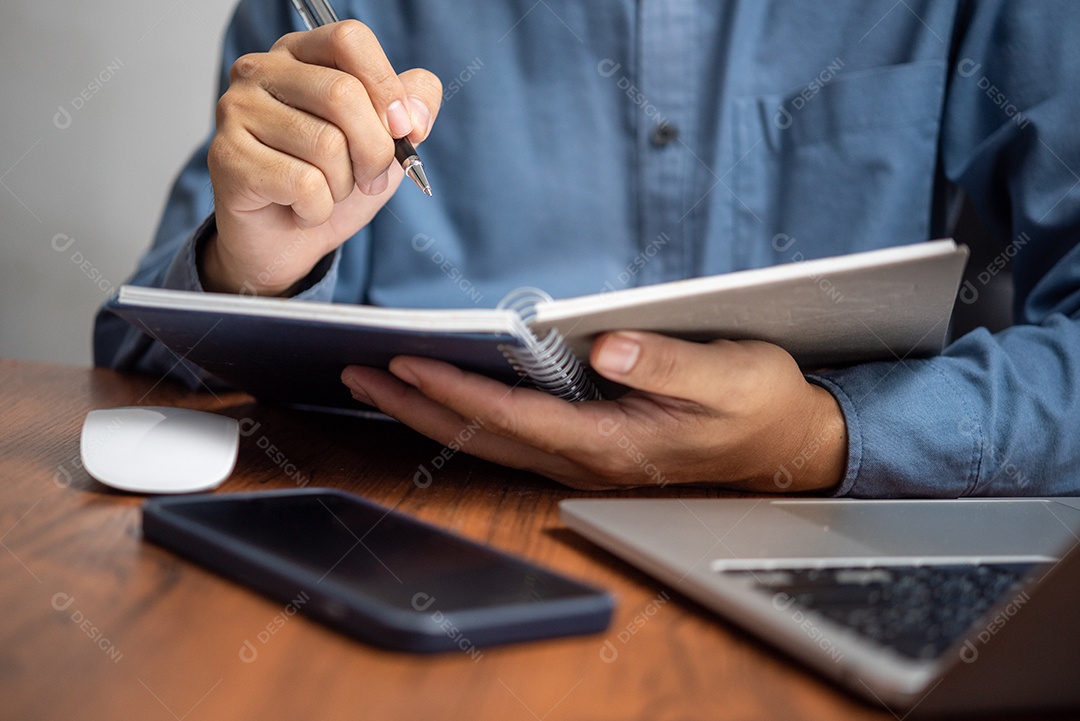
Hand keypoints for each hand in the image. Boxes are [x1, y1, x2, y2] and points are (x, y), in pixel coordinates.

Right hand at [204, 21, 441, 294]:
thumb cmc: (331, 182)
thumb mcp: (386, 141)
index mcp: (301, 54)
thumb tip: (412, 113)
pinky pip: (303, 184)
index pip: (349, 40)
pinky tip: (299, 208)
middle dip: (375, 151)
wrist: (286, 241)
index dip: (387, 87)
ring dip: (343, 186)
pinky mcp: (226, 157)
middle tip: (370, 179)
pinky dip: (318, 209)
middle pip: (343, 94)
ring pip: (326, 144)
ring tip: (325, 192)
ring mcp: (237, 111)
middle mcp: (261, 71)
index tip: (402, 129)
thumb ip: (413, 108)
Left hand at [340, 331, 847, 490]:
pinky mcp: (586, 443)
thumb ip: (667, 366)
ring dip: (430, 411)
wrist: (785, 442)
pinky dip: (465, 412)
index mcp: (612, 444)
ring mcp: (582, 455)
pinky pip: (509, 432)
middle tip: (358, 371)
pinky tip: (441, 391)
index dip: (456, 391)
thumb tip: (607, 348)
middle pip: (482, 436)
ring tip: (380, 380)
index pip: (514, 417)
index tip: (406, 362)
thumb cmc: (759, 405)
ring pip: (488, 438)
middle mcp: (586, 458)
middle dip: (416, 406)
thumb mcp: (729, 378)